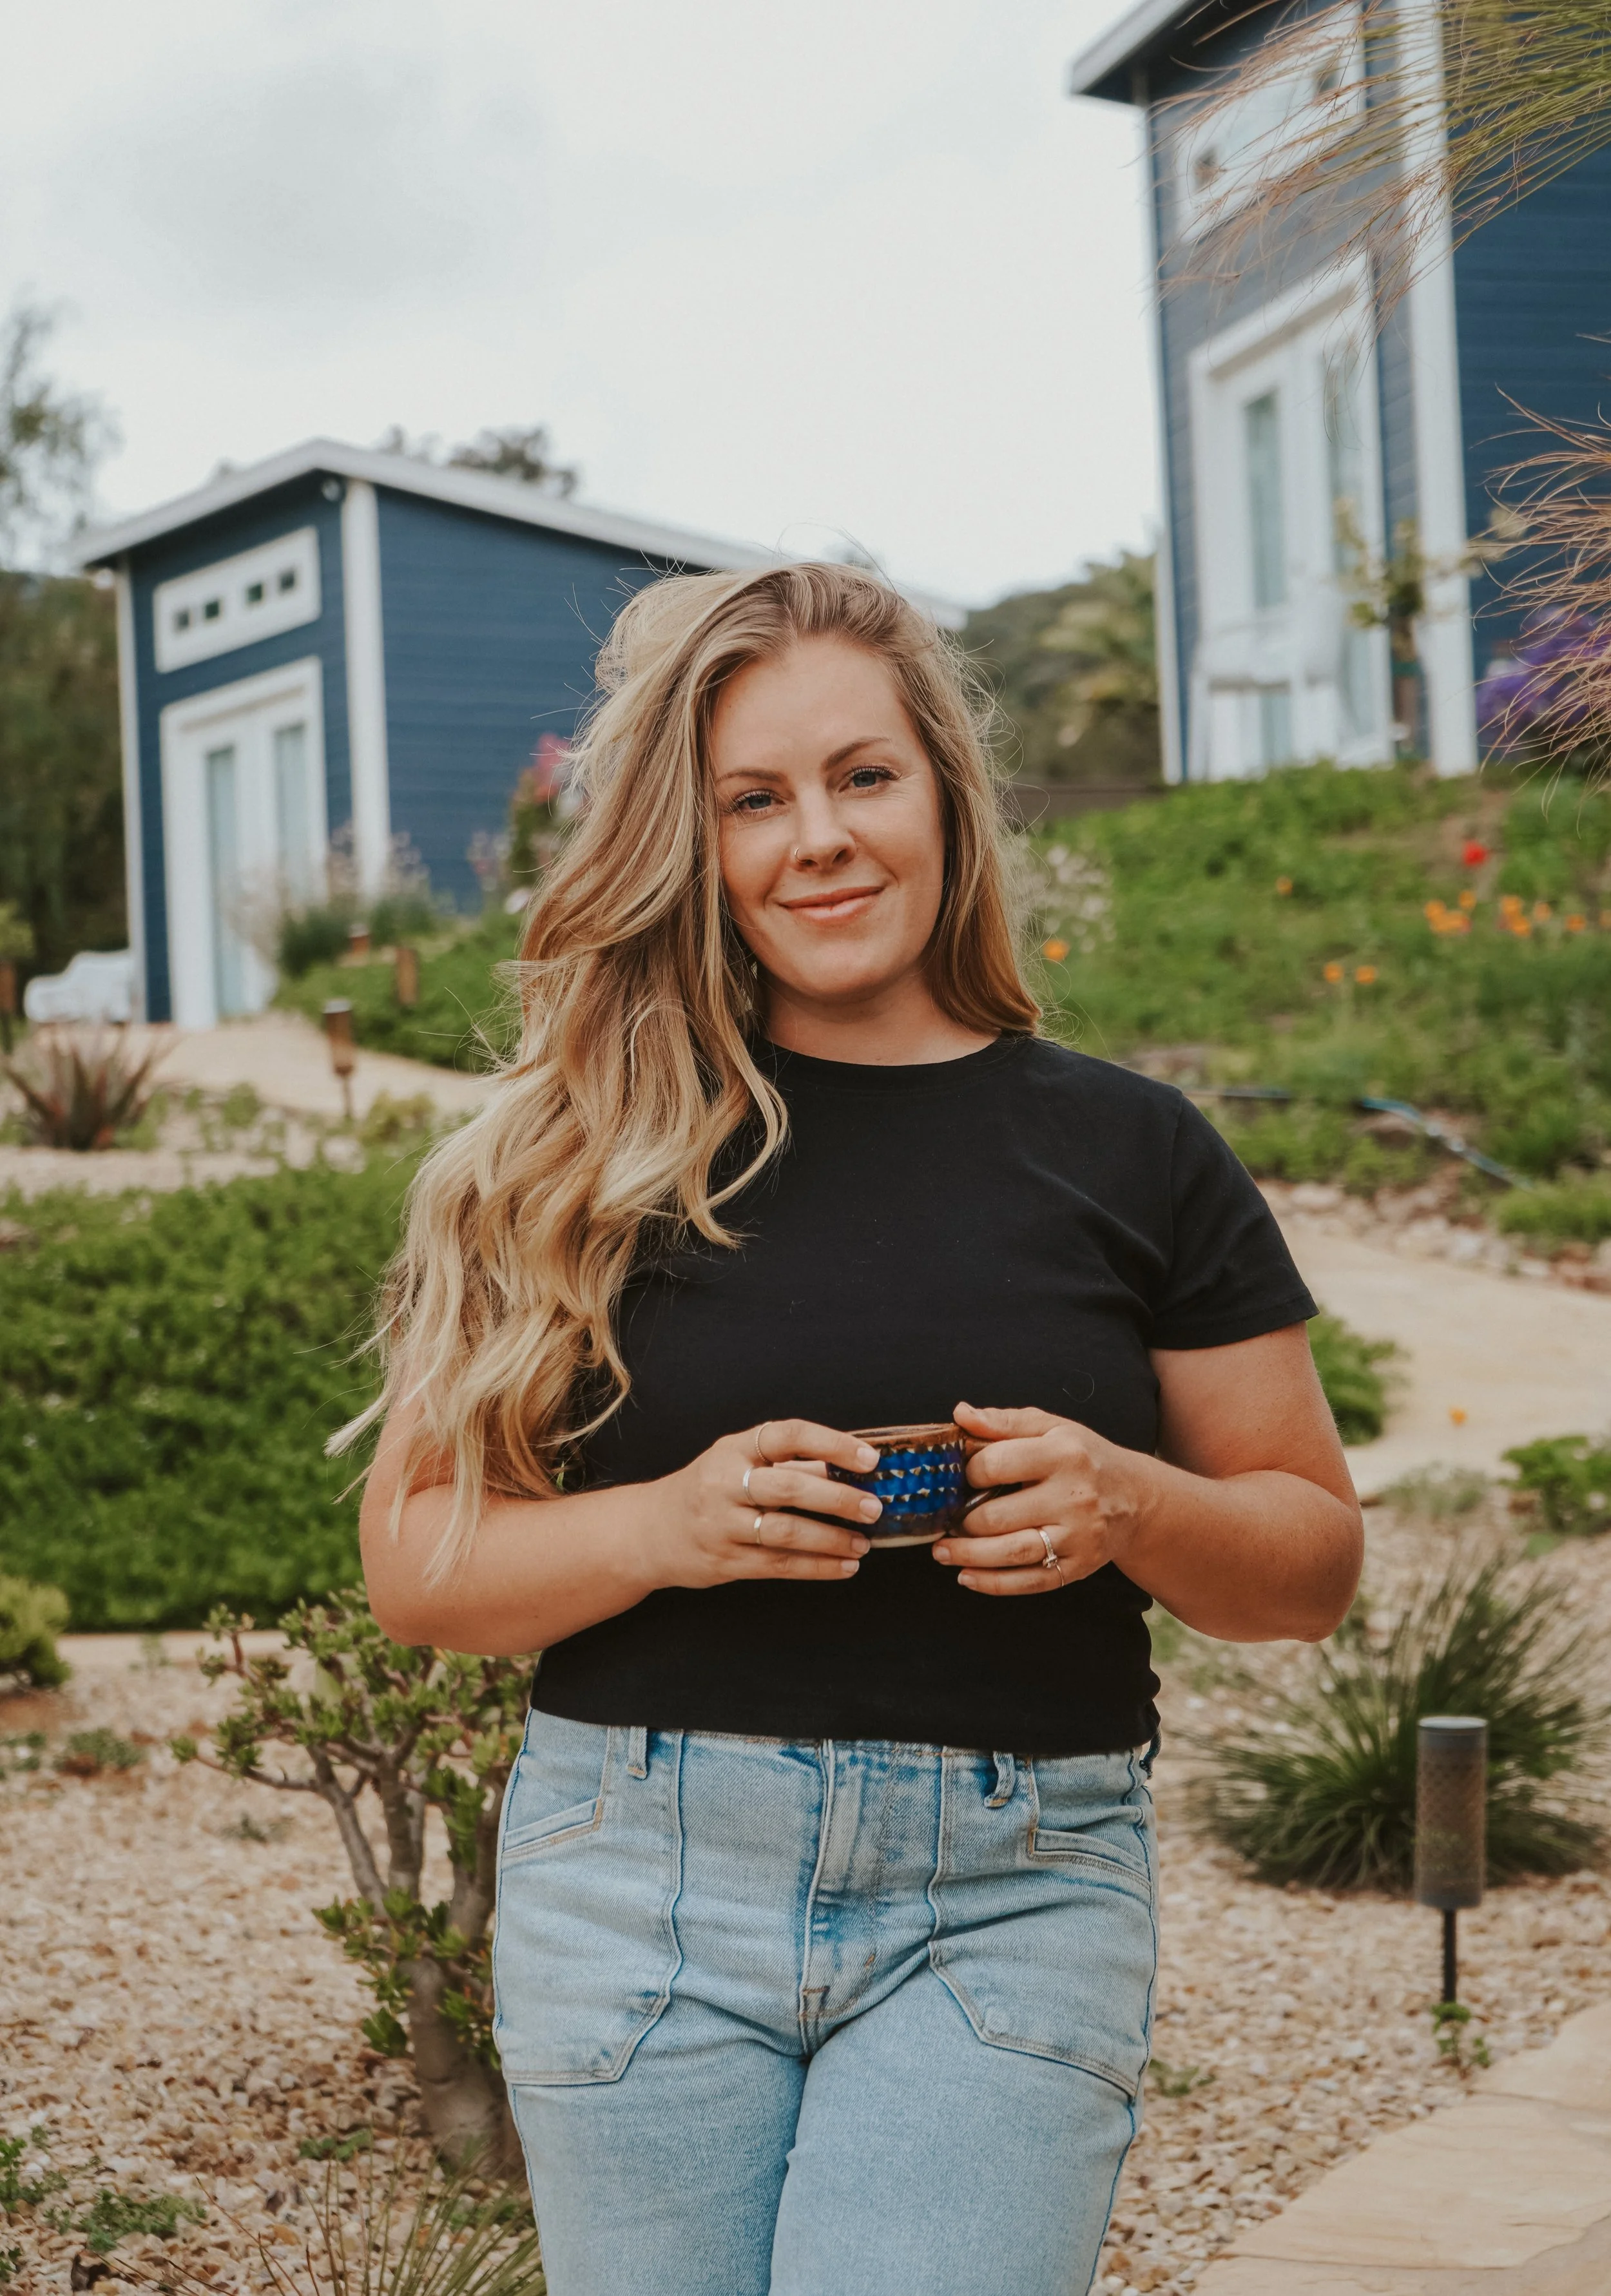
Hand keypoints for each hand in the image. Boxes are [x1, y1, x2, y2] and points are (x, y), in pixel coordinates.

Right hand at [651, 1420, 882, 1589]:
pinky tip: (843, 1566)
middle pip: (788, 1488)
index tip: (869, 1458)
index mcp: (734, 1448)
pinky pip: (777, 1564)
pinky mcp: (723, 1561)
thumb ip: (790, 1463)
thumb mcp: (739, 1462)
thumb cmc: (709, 1489)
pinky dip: (816, 1567)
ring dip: (831, 1540)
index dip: (832, 1444)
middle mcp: (724, 1483)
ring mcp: (721, 1524)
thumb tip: (853, 1465)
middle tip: (873, 1507)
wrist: (650, 1530)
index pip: (788, 1435)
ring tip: (863, 1544)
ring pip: (785, 1532)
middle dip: (837, 1499)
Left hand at [932, 1402, 1141, 1596]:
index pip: (997, 1465)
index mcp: (1063, 1455)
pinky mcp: (1078, 1567)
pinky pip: (1028, 1582)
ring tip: (942, 1551)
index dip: (968, 1472)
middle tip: (945, 1520)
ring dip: (967, 1556)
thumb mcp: (1051, 1427)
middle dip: (961, 1521)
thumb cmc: (1083, 1458)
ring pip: (1010, 1553)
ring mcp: (1077, 1536)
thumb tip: (961, 1414)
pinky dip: (992, 1583)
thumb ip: (1004, 1421)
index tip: (962, 1477)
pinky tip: (967, 1576)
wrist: (1135, 1498)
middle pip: (997, 1516)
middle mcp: (1074, 1497)